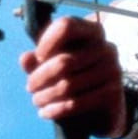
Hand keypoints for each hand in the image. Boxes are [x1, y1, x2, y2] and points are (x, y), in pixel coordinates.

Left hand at [20, 16, 126, 136]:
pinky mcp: (112, 94)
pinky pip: (76, 103)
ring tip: (37, 100)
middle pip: (63, 61)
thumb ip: (39, 60)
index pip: (67, 26)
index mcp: (92, 32)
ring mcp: (112, 70)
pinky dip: (56, 110)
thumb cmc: (76, 76)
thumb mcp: (55, 64)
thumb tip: (25, 59)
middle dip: (40, 77)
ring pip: (67, 85)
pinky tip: (46, 112)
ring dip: (45, 96)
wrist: (104, 105)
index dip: (47, 41)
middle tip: (30, 87)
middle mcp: (106, 48)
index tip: (38, 57)